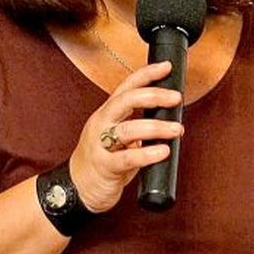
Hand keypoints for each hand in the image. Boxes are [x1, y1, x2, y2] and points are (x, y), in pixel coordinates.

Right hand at [67, 60, 184, 212]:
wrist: (77, 187)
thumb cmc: (102, 159)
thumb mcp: (118, 135)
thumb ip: (138, 124)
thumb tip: (170, 116)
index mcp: (107, 113)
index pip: (126, 87)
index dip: (146, 74)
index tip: (166, 67)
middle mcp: (102, 123)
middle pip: (126, 101)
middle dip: (153, 96)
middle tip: (176, 98)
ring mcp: (100, 144)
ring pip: (128, 129)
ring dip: (156, 127)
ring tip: (176, 129)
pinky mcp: (104, 166)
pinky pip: (126, 158)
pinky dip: (147, 154)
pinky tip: (162, 152)